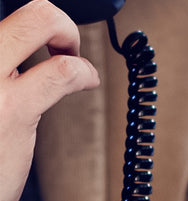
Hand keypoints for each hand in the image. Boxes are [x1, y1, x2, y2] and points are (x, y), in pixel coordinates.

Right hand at [1, 0, 98, 200]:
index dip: (23, 27)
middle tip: (61, 41)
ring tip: (72, 62)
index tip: (37, 42)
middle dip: (54, 19)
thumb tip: (21, 65)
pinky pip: (60, 72)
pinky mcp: (11, 107)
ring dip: (68, 37)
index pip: (2, 18)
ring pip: (39, 20)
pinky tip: (85, 80)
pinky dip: (83, 71)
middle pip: (25, 10)